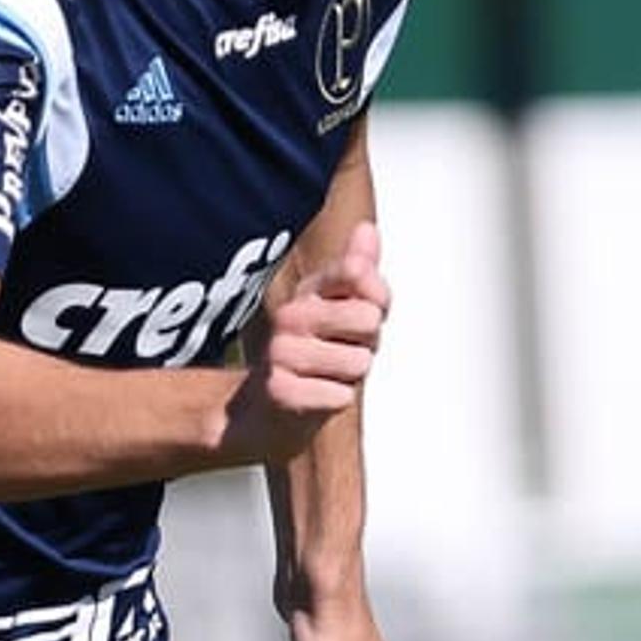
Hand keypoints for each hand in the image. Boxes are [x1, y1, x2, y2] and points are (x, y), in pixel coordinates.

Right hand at [223, 221, 389, 468]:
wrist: (263, 412)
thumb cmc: (311, 358)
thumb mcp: (337, 309)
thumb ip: (357, 272)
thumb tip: (367, 228)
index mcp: (308, 291)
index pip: (359, 272)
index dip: (377, 299)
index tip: (362, 314)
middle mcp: (290, 315)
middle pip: (368, 318)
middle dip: (366, 344)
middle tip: (341, 354)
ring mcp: (282, 352)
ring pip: (359, 362)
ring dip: (350, 377)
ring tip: (325, 377)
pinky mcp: (281, 390)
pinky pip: (342, 395)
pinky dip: (334, 401)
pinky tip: (313, 397)